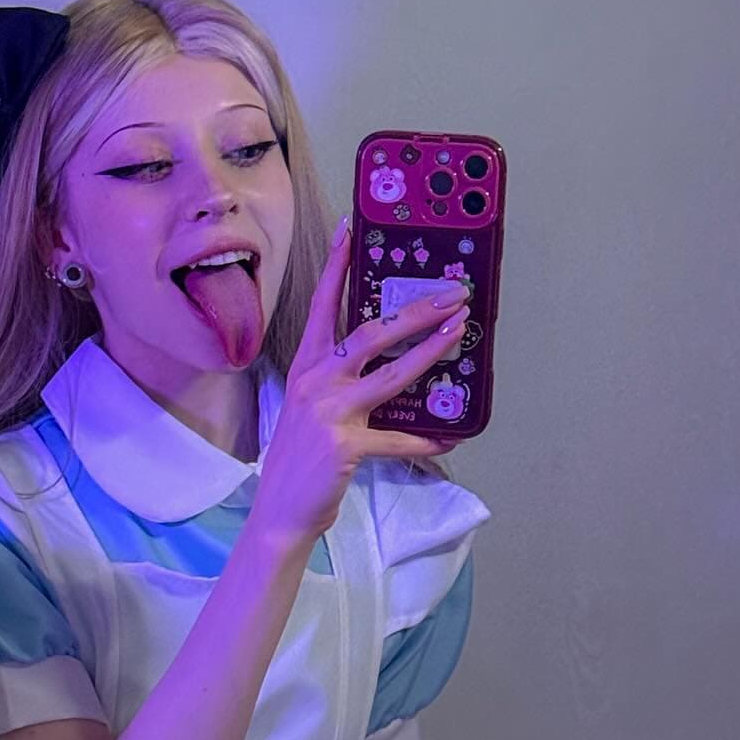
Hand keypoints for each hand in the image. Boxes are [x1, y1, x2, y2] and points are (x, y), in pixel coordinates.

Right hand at [250, 222, 470, 545]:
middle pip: (370, 332)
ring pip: (390, 373)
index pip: (323, 307)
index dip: (337, 267)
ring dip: (430, 351)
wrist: (281, 510)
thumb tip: (385, 365)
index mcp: (307, 368)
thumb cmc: (300, 460)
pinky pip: (398, 439)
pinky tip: (449, 439)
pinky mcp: (346, 445)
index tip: (350, 230)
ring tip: (458, 332)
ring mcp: (331, 412)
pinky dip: (425, 440)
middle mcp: (317, 382)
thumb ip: (338, 383)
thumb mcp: (310, 409)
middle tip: (450, 293)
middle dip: (414, 310)